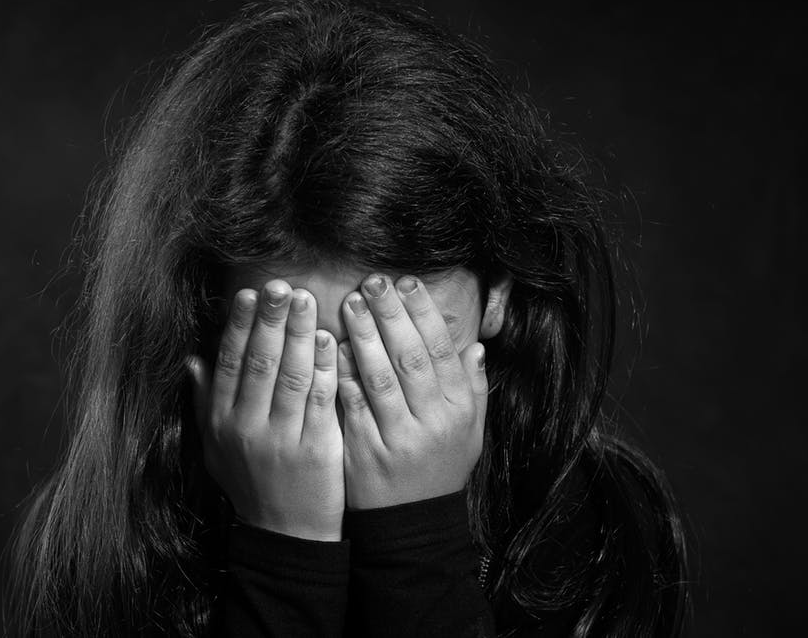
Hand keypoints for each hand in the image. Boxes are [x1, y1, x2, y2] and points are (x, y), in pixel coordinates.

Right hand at [186, 280, 344, 540]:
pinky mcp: (317, 450)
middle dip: (270, 320)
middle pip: (260, 363)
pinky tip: (331, 341)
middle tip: (281, 285)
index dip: (238, 326)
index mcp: (222, 423)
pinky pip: (321, 401)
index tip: (247, 294)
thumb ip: (204, 403)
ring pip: (291, 376)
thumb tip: (191, 360)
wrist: (285, 535)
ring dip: (300, 334)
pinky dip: (325, 368)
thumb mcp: (215, 448)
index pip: (229, 364)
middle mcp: (248, 428)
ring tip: (308, 300)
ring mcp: (283, 439)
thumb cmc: (250, 485)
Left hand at [337, 274, 488, 509]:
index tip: (406, 282)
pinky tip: (331, 347)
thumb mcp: (470, 434)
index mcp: (459, 411)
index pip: (442, 350)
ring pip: (381, 378)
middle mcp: (433, 422)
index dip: (424, 313)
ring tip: (350, 302)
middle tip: (372, 281)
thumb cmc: (439, 471)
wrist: (412, 525)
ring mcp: (399, 439)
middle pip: (411, 357)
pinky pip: (353, 405)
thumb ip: (474, 389)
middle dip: (392, 315)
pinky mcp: (366, 453)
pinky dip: (342, 374)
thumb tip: (476, 346)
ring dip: (365, 336)